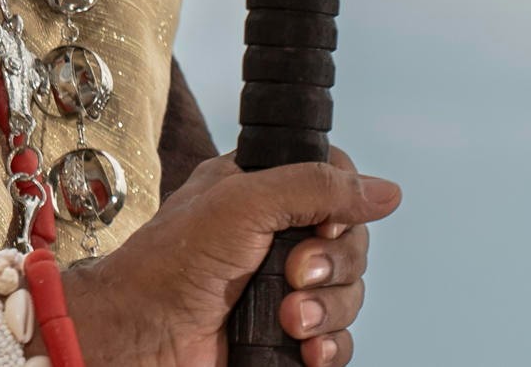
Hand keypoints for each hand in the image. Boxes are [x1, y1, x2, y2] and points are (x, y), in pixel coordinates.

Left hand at [63, 149, 398, 366]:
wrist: (143, 335)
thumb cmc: (172, 262)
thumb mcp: (242, 203)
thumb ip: (313, 186)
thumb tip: (386, 191)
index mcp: (260, 189)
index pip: (333, 181)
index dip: (341, 205)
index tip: (322, 224)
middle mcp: (275, 234)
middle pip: (350, 242)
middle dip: (331, 265)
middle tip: (291, 275)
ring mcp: (282, 286)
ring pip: (349, 294)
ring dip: (326, 310)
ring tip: (288, 321)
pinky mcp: (286, 334)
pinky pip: (338, 338)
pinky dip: (329, 346)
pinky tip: (305, 350)